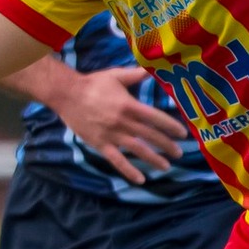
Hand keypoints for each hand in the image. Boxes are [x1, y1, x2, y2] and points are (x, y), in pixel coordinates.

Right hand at [49, 66, 187, 184]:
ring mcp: (112, 135)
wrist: (66, 95)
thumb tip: (153, 68)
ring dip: (154, 159)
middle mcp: (123, 122)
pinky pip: (117, 160)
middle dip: (167, 145)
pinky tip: (140, 180)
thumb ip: (136, 74)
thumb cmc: (92, 84)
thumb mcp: (116, 75)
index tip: (182, 133)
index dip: (170, 126)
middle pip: (150, 136)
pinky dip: (129, 171)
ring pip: (138, 150)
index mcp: (129, 105)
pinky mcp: (100, 144)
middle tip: (179, 153)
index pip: (155, 118)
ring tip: (166, 166)